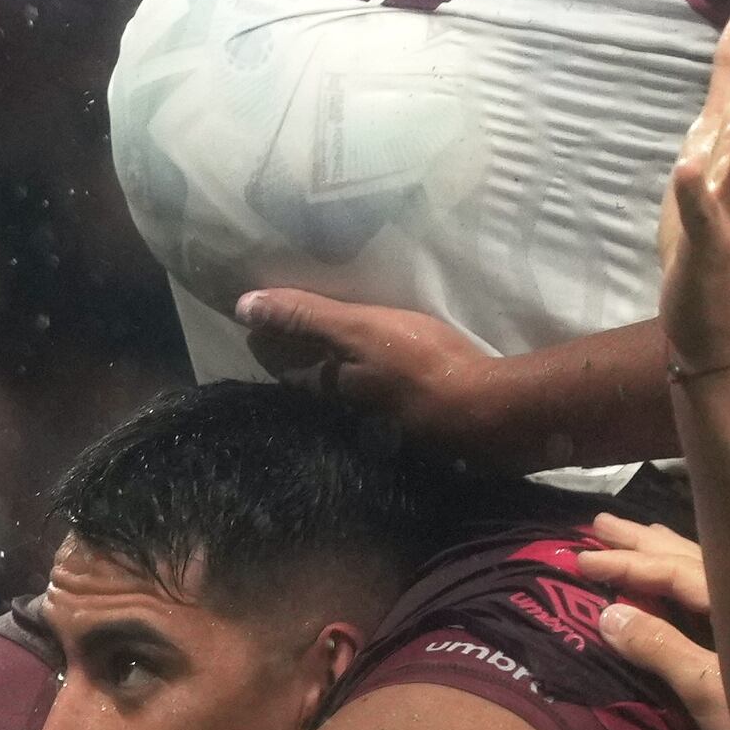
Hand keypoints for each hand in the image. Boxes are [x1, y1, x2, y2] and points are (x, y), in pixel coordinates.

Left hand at [234, 288, 520, 458]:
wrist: (486, 412)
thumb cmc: (418, 364)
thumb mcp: (358, 330)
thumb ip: (305, 317)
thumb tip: (243, 305)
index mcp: (324, 389)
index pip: (279, 363)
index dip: (266, 339)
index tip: (257, 319)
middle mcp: (342, 413)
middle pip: (306, 383)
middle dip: (294, 359)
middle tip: (285, 329)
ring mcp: (374, 422)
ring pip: (338, 394)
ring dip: (329, 373)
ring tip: (327, 347)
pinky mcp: (407, 424)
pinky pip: (371, 400)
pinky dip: (364, 383)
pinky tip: (376, 373)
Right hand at [578, 514, 729, 729]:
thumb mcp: (709, 688)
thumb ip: (660, 648)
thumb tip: (609, 614)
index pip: (674, 570)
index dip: (627, 565)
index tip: (582, 559)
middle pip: (690, 557)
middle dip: (643, 544)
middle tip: (599, 525)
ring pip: (705, 568)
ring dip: (666, 552)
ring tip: (638, 535)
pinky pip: (716, 586)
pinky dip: (689, 574)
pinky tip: (682, 578)